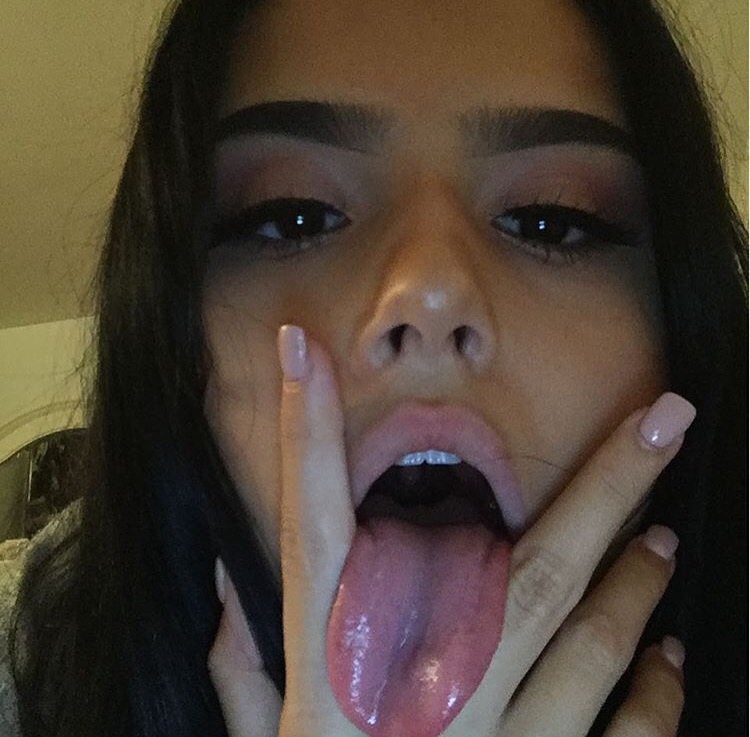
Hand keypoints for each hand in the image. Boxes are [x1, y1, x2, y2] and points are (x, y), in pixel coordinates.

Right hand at [208, 327, 691, 736]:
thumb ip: (241, 676)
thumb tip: (219, 592)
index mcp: (333, 666)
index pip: (311, 517)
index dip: (300, 428)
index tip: (300, 349)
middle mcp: (416, 691)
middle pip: (525, 565)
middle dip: (603, 482)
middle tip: (666, 413)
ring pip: (591, 640)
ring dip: (637, 583)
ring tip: (664, 538)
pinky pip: (621, 730)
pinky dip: (651, 691)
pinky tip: (667, 658)